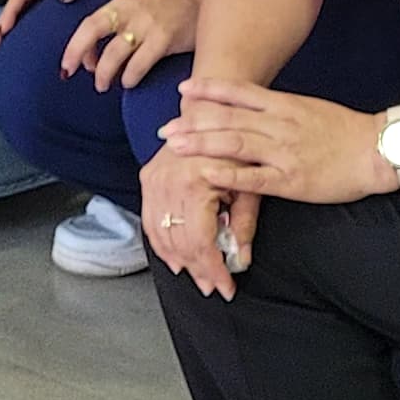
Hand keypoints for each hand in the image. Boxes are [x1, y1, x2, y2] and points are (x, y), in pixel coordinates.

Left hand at [62, 0, 196, 91]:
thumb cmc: (166, 11)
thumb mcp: (136, 10)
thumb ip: (114, 29)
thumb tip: (91, 62)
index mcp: (121, 4)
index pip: (88, 24)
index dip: (74, 46)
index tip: (69, 66)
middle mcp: (131, 11)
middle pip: (93, 31)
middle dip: (77, 53)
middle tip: (71, 74)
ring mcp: (148, 24)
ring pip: (114, 53)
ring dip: (104, 73)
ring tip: (103, 85)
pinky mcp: (165, 38)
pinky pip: (138, 64)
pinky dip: (129, 77)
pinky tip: (128, 82)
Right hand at [137, 143, 261, 298]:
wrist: (213, 111)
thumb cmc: (238, 145)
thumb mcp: (251, 184)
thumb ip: (244, 224)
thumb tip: (241, 259)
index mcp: (195, 184)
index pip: (201, 243)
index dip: (214, 270)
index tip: (226, 287)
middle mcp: (168, 182)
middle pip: (180, 244)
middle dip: (198, 270)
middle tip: (214, 286)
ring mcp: (154, 179)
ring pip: (161, 236)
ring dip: (179, 260)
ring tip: (198, 275)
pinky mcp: (148, 176)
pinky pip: (149, 220)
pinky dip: (161, 243)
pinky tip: (176, 257)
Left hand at [160, 79, 388, 206]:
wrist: (378, 149)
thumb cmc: (346, 131)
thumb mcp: (310, 108)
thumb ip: (281, 109)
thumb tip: (254, 107)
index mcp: (285, 105)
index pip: (240, 93)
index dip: (209, 90)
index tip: (183, 88)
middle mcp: (279, 124)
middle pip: (228, 120)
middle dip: (193, 122)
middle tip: (165, 128)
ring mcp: (283, 152)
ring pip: (235, 145)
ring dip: (201, 144)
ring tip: (175, 146)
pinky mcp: (290, 179)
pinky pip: (253, 178)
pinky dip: (228, 175)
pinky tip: (206, 174)